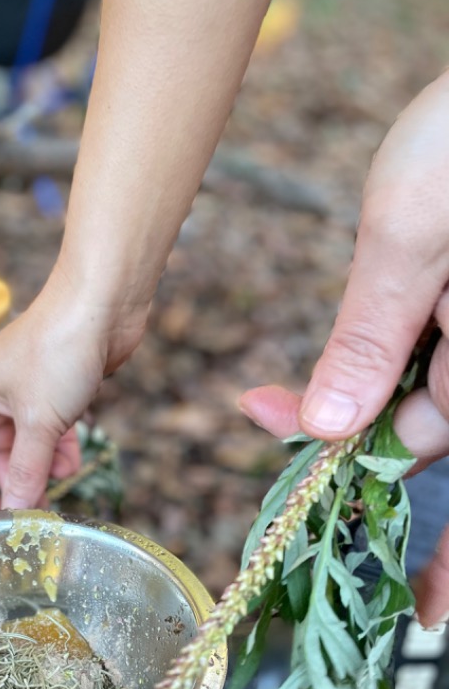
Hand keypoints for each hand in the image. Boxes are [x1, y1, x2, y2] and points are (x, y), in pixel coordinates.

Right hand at [0, 267, 145, 511]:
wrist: (103, 305)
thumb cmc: (58, 350)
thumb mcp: (38, 421)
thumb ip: (26, 470)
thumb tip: (15, 511)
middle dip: (18, 482)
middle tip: (36, 513)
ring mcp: (28, 392)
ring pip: (29, 445)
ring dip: (44, 468)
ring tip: (61, 485)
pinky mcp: (59, 390)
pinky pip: (52, 431)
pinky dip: (61, 449)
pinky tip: (74, 464)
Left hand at [240, 69, 448, 626]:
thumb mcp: (405, 245)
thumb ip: (368, 346)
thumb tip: (326, 427)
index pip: (404, 443)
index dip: (329, 440)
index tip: (257, 408)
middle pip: (414, 419)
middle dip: (343, 408)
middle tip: (265, 395)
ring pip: (421, 382)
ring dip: (365, 376)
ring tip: (311, 359)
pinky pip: (435, 343)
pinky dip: (394, 339)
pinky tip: (372, 313)